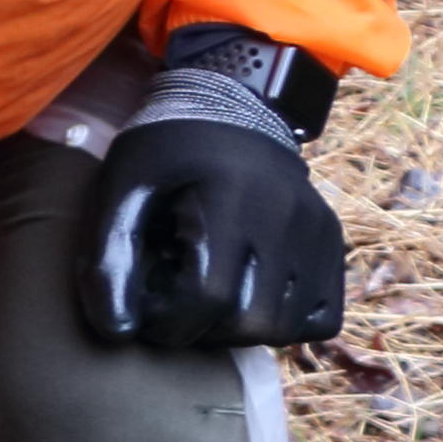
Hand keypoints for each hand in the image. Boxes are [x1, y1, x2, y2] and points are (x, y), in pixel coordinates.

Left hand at [78, 60, 344, 349]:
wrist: (231, 109)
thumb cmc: (164, 154)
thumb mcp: (121, 192)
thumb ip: (110, 260)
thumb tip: (118, 332)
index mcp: (231, 199)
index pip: (210, 298)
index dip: (169, 322)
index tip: (146, 310)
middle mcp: (287, 216)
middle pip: (251, 322)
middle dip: (203, 331)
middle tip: (175, 303)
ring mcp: (318, 231)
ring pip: (286, 328)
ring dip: (240, 331)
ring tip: (209, 297)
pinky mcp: (332, 243)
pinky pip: (321, 319)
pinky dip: (284, 323)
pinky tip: (249, 297)